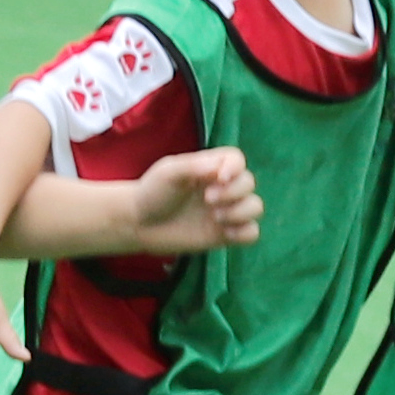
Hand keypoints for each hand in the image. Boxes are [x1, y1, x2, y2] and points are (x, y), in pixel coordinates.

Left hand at [122, 146, 259, 255]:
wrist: (140, 224)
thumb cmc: (153, 193)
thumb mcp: (169, 172)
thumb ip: (195, 166)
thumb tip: (221, 168)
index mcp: (210, 168)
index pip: (237, 160)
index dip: (235, 168)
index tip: (219, 178)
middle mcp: (222, 188)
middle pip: (249, 183)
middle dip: (233, 192)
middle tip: (208, 200)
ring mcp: (225, 211)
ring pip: (255, 207)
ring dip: (240, 212)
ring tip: (216, 217)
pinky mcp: (224, 234)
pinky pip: (251, 233)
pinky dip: (245, 232)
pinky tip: (224, 232)